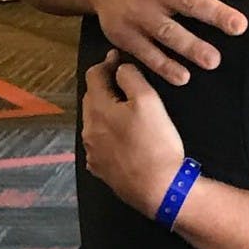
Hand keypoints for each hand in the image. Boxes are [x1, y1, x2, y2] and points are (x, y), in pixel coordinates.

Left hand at [82, 51, 186, 217]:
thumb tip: (120, 68)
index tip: (119, 59)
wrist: (159, 189)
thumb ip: (131, 78)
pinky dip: (109, 135)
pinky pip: (101, 144)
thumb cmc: (156, 143)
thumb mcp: (148, 101)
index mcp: (97, 109)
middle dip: (105, 88)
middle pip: (92, 99)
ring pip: (95, 123)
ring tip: (126, 112)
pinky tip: (124, 139)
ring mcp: (93, 152)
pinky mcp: (101, 170)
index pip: (94, 76)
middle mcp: (88, 130)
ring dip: (106, 112)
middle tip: (124, 83)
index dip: (107, 64)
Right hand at [93, 0, 248, 85]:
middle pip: (190, 2)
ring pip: (168, 31)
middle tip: (240, 27)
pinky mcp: (126, 34)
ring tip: (213, 61)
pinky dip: (163, 66)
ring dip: (190, 47)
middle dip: (216, 14)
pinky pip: (146, 53)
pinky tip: (183, 77)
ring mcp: (141, 14)